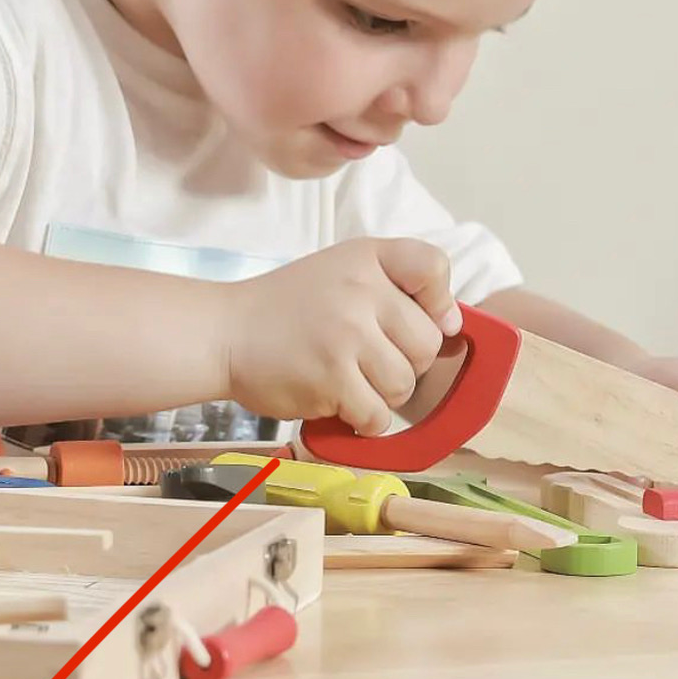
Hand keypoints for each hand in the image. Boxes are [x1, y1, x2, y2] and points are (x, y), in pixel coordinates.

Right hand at [223, 238, 458, 436]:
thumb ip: (396, 288)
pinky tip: (334, 399)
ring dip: (380, 395)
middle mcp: (361, 290)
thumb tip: (453, 325)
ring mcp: (347, 335)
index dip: (438, 301)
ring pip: (404, 385)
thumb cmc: (287, 308)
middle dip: (404, 361)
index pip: (432, 266)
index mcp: (366, 258)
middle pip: (427, 344)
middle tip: (364, 358)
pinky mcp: (332, 379)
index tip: (422, 317)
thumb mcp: (341, 273)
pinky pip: (377, 416)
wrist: (224, 332)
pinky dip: (361, 420)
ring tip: (345, 378)